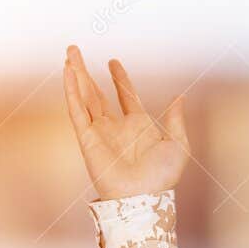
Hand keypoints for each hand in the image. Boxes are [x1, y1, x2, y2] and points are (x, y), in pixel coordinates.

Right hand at [62, 44, 189, 199]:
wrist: (144, 196)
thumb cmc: (163, 177)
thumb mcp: (178, 144)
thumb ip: (176, 119)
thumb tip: (180, 97)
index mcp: (138, 127)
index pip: (125, 96)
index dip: (120, 79)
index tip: (113, 62)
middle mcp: (117, 127)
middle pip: (98, 93)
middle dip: (86, 73)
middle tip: (75, 51)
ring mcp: (100, 132)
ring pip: (84, 97)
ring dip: (76, 75)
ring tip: (70, 54)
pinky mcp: (87, 138)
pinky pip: (77, 110)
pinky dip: (71, 91)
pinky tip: (68, 73)